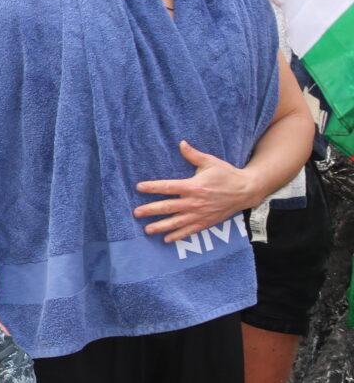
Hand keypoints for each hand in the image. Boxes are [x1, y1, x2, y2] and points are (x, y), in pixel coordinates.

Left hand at [133, 140, 256, 241]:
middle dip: (150, 210)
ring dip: (161, 227)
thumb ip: (193, 155)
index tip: (139, 187)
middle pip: (168, 207)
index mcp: (194, 186)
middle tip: (136, 213)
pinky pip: (189, 231)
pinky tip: (167, 239)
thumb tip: (181, 143)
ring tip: (147, 230)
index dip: (153, 187)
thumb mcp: (210, 162)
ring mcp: (200, 214)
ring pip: (176, 222)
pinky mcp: (206, 222)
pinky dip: (178, 236)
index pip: (168, 187)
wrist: (246, 190)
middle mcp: (195, 202)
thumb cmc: (227, 174)